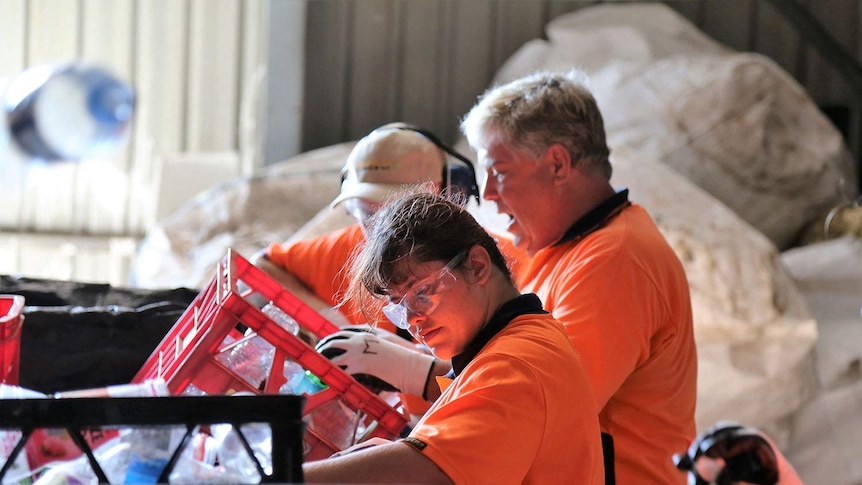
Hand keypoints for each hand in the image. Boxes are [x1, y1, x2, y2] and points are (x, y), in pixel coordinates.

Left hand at [316, 329, 435, 396]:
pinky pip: (340, 371)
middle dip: (323, 347)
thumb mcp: (390, 343)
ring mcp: (358, 352)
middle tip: (317, 353)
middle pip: (334, 340)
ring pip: (332, 356)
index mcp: (368, 333)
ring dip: (322, 362)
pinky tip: (326, 381)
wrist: (413, 365)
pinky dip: (332, 376)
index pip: (345, 331)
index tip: (328, 340)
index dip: (334, 336)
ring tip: (315, 369)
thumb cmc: (406, 356)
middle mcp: (360, 340)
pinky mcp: (358, 366)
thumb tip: (370, 347)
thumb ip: (377, 343)